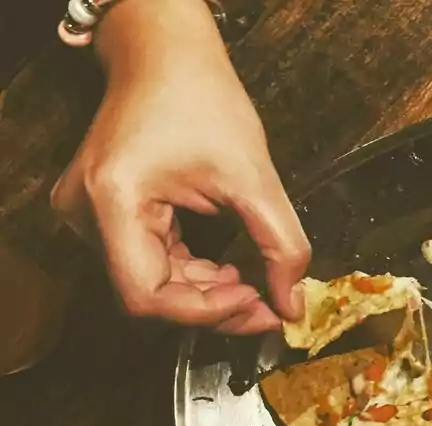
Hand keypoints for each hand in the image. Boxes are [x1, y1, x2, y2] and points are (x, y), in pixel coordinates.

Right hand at [51, 0, 308, 334]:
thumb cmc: (199, 97)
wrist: (165, 55)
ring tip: (253, 287)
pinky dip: (193, 276)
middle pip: (149, 296)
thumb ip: (281, 246)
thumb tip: (292, 304)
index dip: (204, 312)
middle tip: (266, 308)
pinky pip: (150, 265)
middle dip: (213, 308)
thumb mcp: (255, 177)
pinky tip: (227, 272)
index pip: (147, 295)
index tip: (256, 304)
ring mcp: (91, 217)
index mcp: (113, 200)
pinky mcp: (106, 217)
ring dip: (206, 296)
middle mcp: (88, 214)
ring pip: (151, 286)